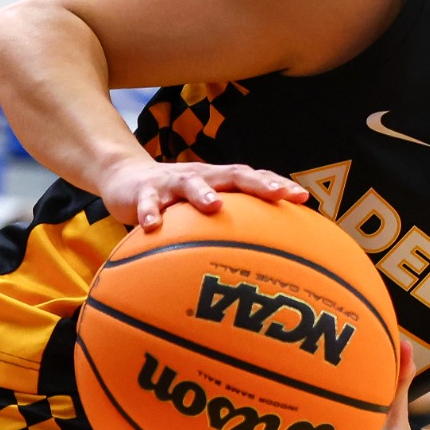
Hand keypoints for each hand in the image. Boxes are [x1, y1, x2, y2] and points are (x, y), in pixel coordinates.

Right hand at [97, 156, 307, 229]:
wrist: (127, 179)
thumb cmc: (179, 199)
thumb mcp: (207, 207)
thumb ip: (233, 223)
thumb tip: (270, 254)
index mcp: (221, 180)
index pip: (255, 179)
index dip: (278, 185)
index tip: (303, 198)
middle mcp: (202, 176)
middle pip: (232, 175)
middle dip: (257, 184)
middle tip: (277, 194)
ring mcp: (172, 182)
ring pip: (190, 184)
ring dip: (203, 194)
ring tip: (215, 207)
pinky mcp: (143, 191)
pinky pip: (147, 203)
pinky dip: (150, 213)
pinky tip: (153, 227)